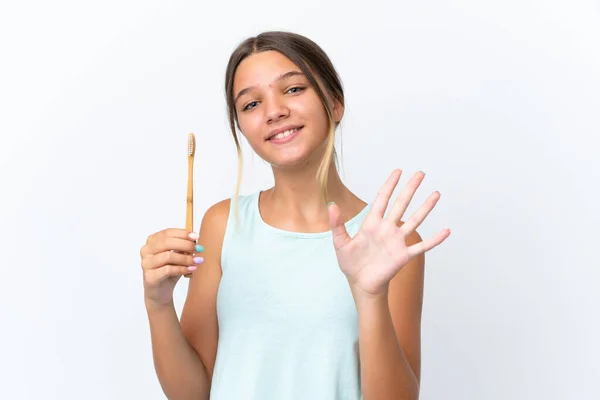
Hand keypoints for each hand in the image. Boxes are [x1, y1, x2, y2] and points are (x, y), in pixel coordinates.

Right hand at [139, 228, 202, 306]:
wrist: (160, 293)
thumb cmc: (169, 271)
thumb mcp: (178, 256)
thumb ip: (183, 248)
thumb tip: (195, 242)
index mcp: (152, 242)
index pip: (167, 233)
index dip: (182, 233)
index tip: (196, 237)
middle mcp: (146, 251)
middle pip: (166, 242)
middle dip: (185, 244)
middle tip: (198, 249)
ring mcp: (146, 264)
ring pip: (168, 256)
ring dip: (185, 258)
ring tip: (197, 260)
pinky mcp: (150, 277)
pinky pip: (168, 270)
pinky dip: (182, 269)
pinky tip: (191, 269)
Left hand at [328, 169, 449, 297]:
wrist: (360, 284)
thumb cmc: (351, 264)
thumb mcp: (340, 243)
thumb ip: (337, 224)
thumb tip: (332, 204)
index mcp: (372, 224)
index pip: (383, 199)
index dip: (390, 185)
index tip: (398, 171)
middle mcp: (387, 229)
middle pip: (401, 204)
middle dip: (410, 189)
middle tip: (420, 174)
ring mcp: (397, 241)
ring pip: (414, 220)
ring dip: (425, 208)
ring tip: (436, 194)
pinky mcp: (403, 256)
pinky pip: (422, 247)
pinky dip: (434, 240)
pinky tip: (446, 231)